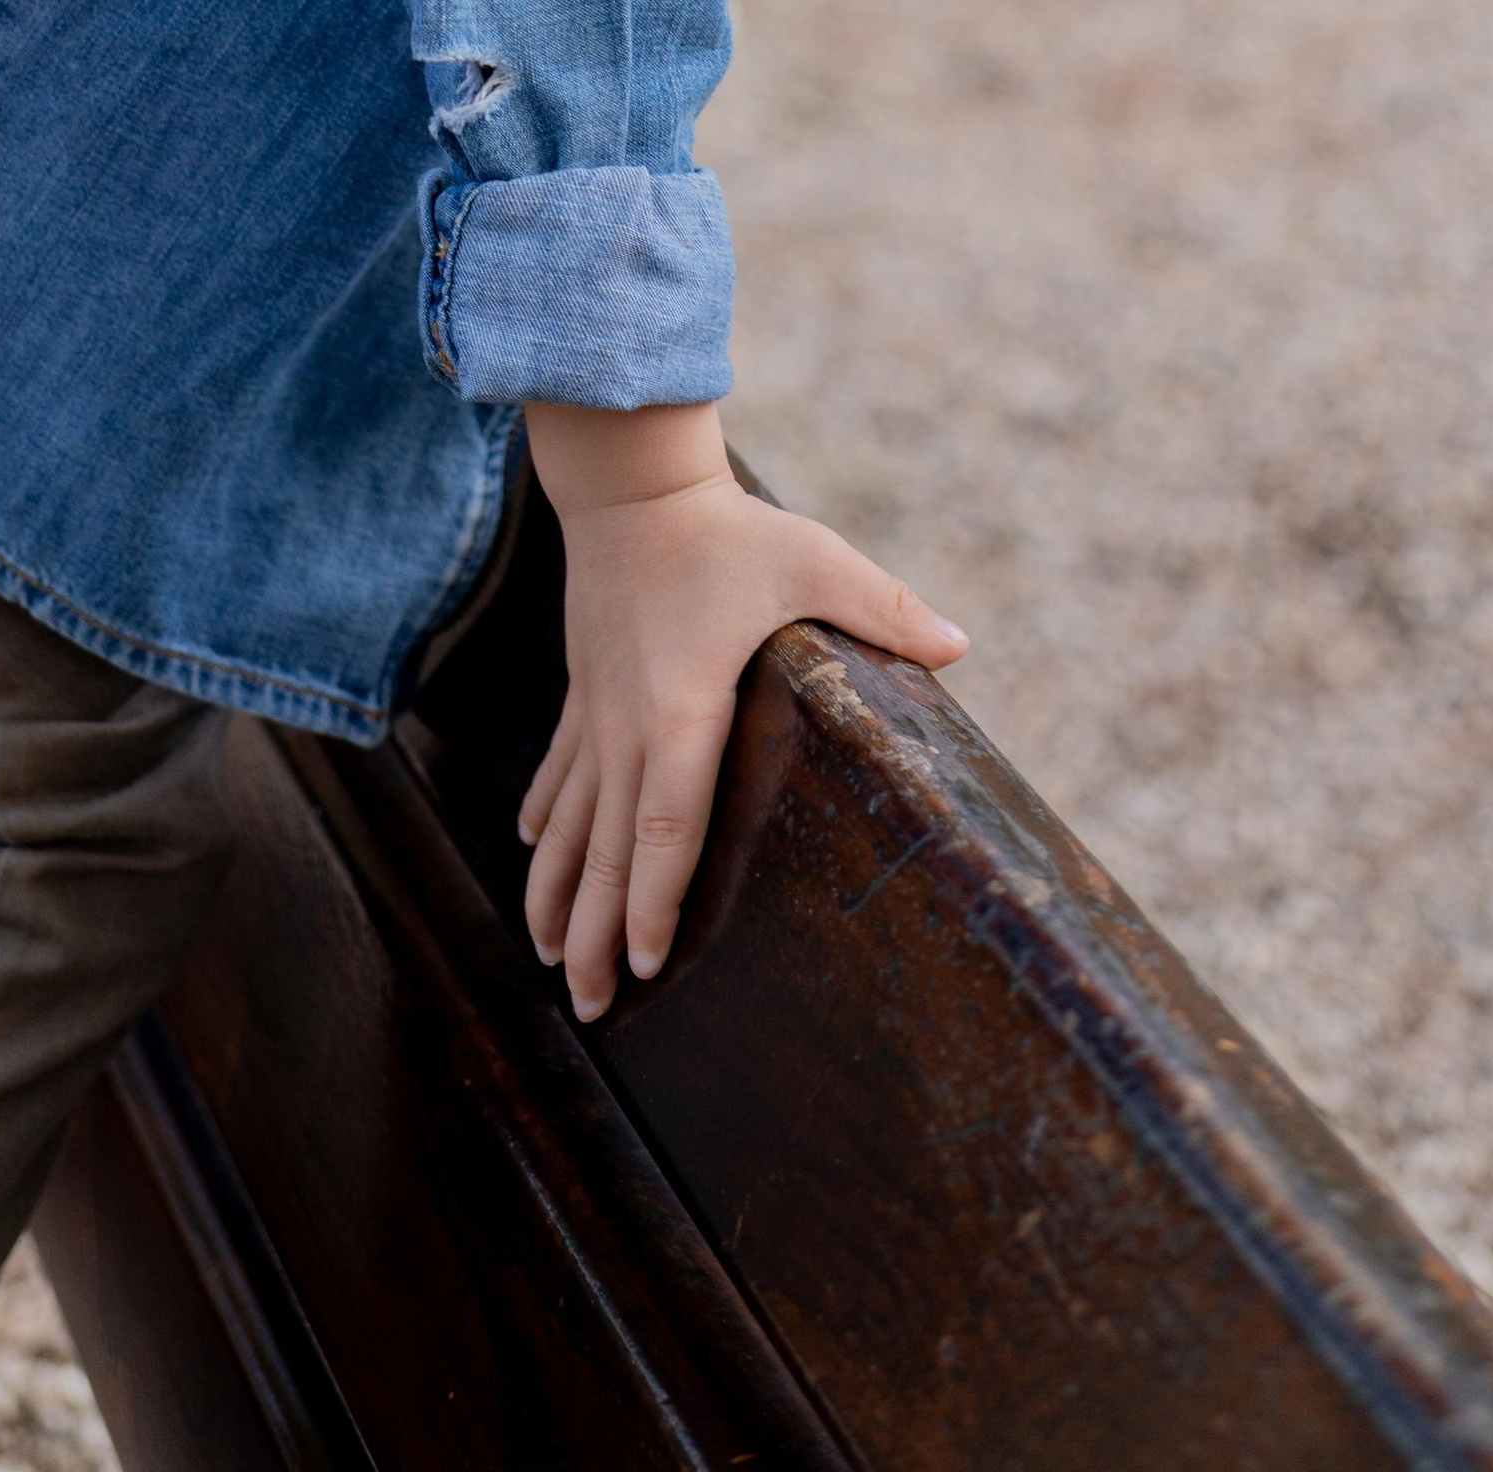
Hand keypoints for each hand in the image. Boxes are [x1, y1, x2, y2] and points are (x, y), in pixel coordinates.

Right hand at [517, 400, 967, 1020]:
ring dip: (558, 891)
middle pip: (609, 849)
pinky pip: (559, 768)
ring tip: (545, 956)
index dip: (655, 902)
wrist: (632, 484)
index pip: (666, 828)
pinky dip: (546, 818)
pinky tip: (532, 849)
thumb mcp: (813, 560)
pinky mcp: (585, 689)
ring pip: (571, 821)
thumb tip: (960, 646)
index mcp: (680, 710)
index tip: (646, 965)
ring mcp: (597, 710)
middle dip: (595, 933)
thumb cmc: (729, 529)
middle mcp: (627, 725)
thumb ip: (884, 606)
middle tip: (583, 1008)